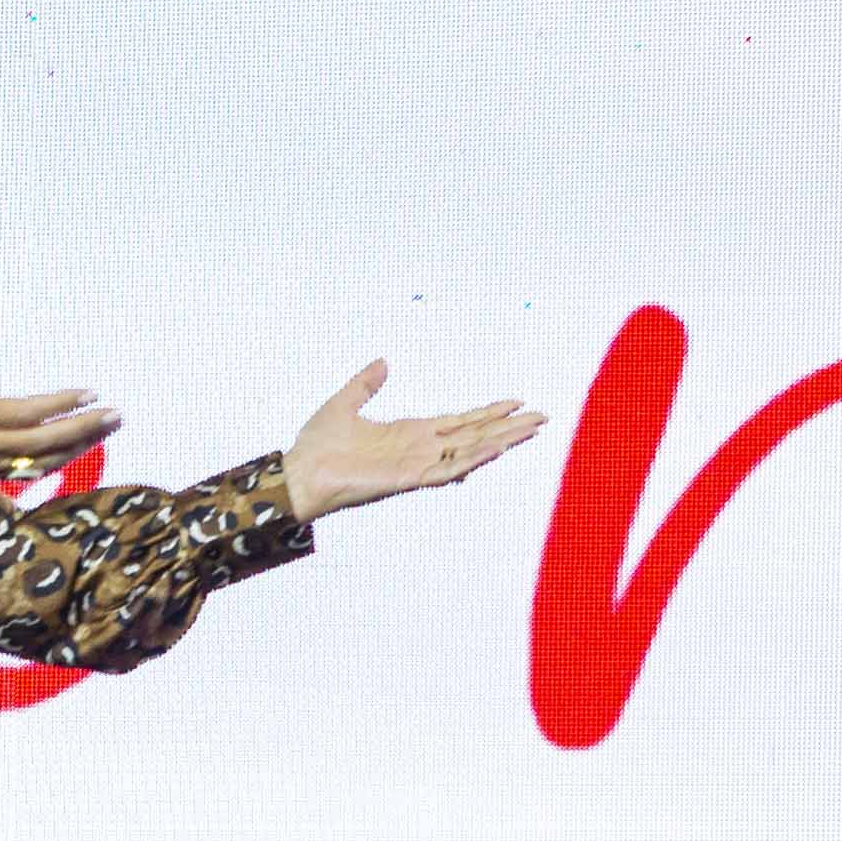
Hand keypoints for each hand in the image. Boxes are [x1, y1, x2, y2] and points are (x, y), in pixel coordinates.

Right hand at [0, 322, 121, 493]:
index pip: (31, 411)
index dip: (64, 403)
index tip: (91, 391)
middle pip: (48, 440)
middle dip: (87, 427)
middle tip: (118, 415)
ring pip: (44, 461)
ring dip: (78, 447)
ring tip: (106, 432)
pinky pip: (28, 473)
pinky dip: (55, 463)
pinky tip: (73, 452)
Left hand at [280, 363, 547, 523]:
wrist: (299, 472)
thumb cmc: (316, 444)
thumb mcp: (344, 402)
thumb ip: (366, 384)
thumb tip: (383, 362)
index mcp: (409, 433)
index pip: (459, 422)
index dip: (487, 413)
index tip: (515, 402)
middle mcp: (420, 449)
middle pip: (475, 435)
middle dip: (509, 426)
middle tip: (542, 416)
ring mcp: (417, 464)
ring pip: (470, 451)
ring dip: (503, 440)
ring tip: (532, 429)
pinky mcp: (408, 478)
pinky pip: (448, 469)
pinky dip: (473, 459)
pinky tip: (497, 448)